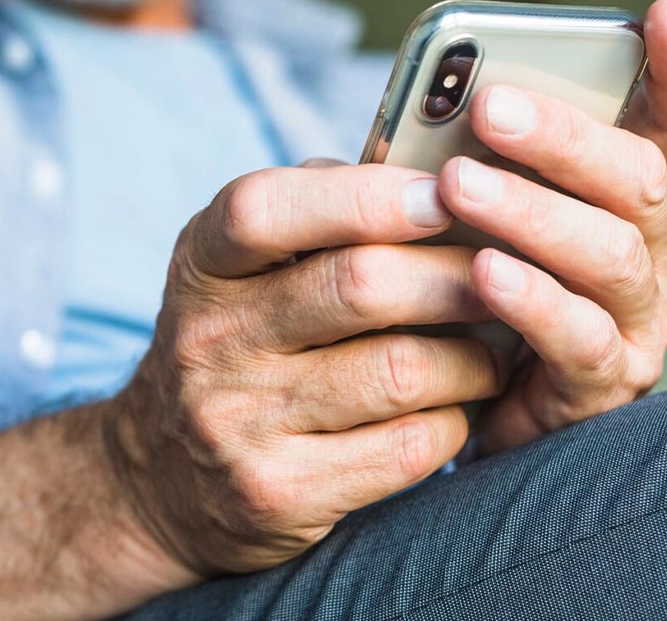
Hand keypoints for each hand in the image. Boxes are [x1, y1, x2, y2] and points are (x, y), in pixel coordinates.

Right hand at [105, 164, 501, 580]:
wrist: (161, 480)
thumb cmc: (236, 345)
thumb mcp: (241, 269)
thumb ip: (316, 213)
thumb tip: (434, 172)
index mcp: (201, 264)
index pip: (265, 209)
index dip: (364, 196)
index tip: (443, 194)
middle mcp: (209, 340)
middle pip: (359, 286)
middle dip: (454, 276)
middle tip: (505, 275)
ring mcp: (239, 423)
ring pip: (400, 370)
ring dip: (472, 357)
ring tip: (493, 348)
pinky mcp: (279, 494)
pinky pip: (408, 447)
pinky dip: (456, 420)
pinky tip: (459, 407)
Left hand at [437, 0, 666, 451]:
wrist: (457, 397)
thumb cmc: (464, 280)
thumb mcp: (468, 206)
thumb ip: (471, 156)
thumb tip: (431, 101)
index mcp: (620, 194)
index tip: (664, 14)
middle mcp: (646, 248)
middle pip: (638, 179)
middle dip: (566, 140)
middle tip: (490, 109)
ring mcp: (636, 319)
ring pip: (611, 255)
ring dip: (534, 214)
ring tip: (460, 186)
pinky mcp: (604, 383)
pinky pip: (579, 337)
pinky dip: (533, 300)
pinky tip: (485, 273)